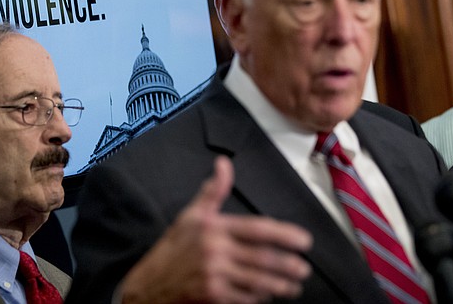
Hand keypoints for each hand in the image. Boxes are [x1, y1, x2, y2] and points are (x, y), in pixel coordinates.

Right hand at [119, 156, 312, 303]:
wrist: (149, 283)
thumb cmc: (173, 248)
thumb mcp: (191, 215)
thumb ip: (213, 191)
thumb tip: (224, 163)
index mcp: (213, 227)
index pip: (257, 229)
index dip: (284, 235)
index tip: (303, 240)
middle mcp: (215, 250)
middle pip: (262, 258)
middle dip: (287, 265)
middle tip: (304, 267)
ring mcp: (214, 275)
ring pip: (257, 280)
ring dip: (280, 285)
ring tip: (294, 285)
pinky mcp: (213, 295)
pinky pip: (244, 297)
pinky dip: (259, 297)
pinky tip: (269, 295)